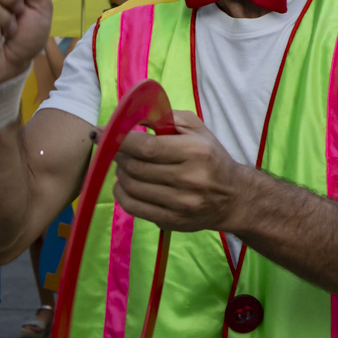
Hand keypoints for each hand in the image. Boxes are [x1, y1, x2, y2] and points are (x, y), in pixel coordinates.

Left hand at [111, 111, 248, 232]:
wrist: (233, 196)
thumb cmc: (211, 157)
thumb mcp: (196, 129)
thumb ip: (165, 118)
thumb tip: (132, 117)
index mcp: (195, 152)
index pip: (147, 147)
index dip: (120, 140)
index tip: (104, 132)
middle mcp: (189, 179)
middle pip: (136, 168)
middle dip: (118, 155)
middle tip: (116, 148)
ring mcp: (179, 204)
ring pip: (131, 187)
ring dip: (120, 173)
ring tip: (126, 165)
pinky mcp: (171, 221)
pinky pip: (133, 207)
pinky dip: (121, 193)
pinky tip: (125, 184)